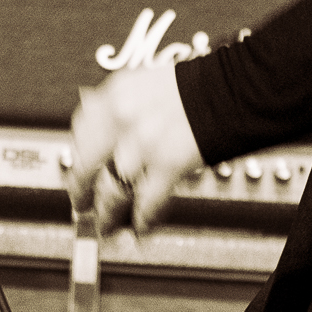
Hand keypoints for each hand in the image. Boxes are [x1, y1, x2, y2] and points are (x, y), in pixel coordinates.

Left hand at [66, 60, 201, 233]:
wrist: (233, 86)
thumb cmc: (197, 85)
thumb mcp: (146, 83)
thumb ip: (123, 104)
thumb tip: (103, 123)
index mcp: (116, 94)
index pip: (80, 128)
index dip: (77, 152)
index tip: (78, 164)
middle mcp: (123, 118)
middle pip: (85, 164)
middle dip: (80, 189)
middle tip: (81, 203)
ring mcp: (143, 143)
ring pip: (112, 191)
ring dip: (109, 214)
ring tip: (107, 225)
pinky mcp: (168, 165)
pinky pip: (146, 203)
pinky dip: (142, 220)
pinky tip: (141, 228)